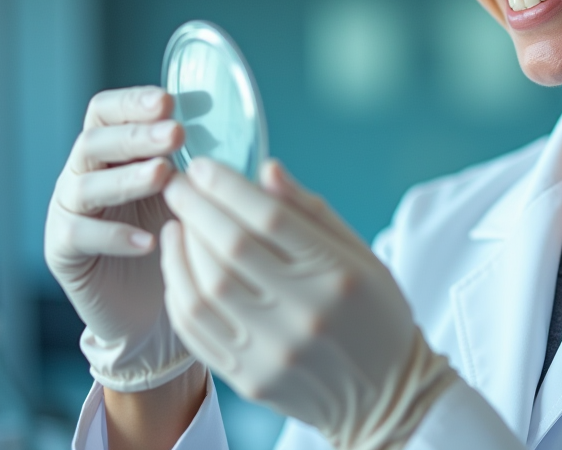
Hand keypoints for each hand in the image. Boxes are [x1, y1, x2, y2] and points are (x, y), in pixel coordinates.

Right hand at [44, 86, 196, 391]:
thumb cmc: (176, 235)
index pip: (105, 112)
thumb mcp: (191, 193)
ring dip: (126, 178)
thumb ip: (202, 163)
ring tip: (163, 176)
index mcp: (112, 151)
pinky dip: (113, 236)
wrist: (150, 302)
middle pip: (94, 142)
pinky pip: (79, 236)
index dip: (131, 103)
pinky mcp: (63, 250)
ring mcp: (69, 210)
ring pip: (85, 186)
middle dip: (136, 136)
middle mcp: (84, 173)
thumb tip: (244, 133)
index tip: (168, 101)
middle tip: (175, 134)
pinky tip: (147, 241)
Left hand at [160, 159, 457, 448]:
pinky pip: (196, 330)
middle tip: (178, 184)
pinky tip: (178, 263)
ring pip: (205, 288)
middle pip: (232, 248)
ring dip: (181, 248)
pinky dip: (178, 289)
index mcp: (337, 276)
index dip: (228, 187)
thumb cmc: (375, 314)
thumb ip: (312, 212)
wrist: (384, 395)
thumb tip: (266, 170)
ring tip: (177, 222)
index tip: (203, 166)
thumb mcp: (362, 255)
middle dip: (196, 208)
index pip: (270, 219)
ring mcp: (273, 351)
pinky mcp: (248, 379)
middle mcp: (304, 314)